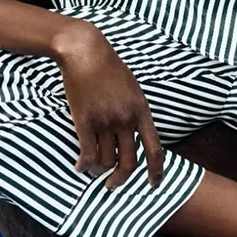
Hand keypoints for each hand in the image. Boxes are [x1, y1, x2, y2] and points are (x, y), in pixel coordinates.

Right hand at [53, 22, 165, 190]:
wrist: (85, 51)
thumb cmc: (108, 66)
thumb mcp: (132, 88)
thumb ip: (135, 112)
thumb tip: (135, 135)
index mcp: (141, 111)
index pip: (154, 149)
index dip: (156, 171)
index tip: (154, 185)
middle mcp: (125, 119)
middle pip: (129, 162)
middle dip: (121, 179)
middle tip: (113, 185)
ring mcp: (105, 121)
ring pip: (106, 161)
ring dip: (100, 171)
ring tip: (94, 171)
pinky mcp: (85, 121)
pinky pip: (87, 153)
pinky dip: (84, 165)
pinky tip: (80, 167)